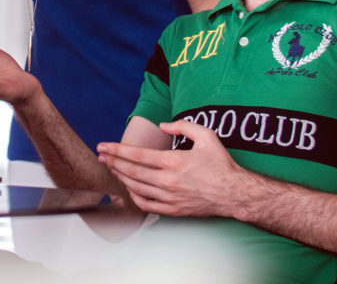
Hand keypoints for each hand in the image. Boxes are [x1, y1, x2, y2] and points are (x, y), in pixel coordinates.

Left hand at [97, 119, 246, 217]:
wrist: (235, 194)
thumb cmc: (221, 164)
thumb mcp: (206, 136)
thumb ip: (183, 126)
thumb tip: (163, 124)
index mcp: (173, 162)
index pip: (136, 155)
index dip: (116, 150)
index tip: (103, 145)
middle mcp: (168, 181)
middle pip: (131, 172)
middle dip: (112, 162)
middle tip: (100, 156)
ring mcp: (170, 198)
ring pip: (137, 188)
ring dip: (121, 177)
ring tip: (111, 168)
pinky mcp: (174, 211)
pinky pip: (147, 206)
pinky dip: (134, 198)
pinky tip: (129, 189)